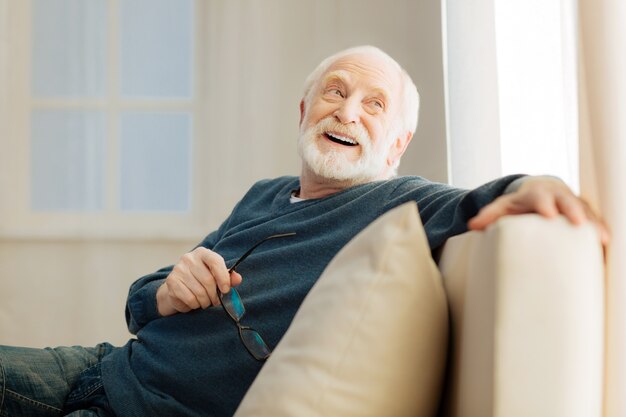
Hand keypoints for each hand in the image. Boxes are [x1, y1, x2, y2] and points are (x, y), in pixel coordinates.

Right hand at [157, 247, 242, 316]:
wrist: (177, 288)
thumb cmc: (201, 281)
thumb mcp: (216, 277)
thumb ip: (228, 278)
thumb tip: (238, 279)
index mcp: (203, 253)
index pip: (215, 262)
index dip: (223, 278)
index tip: (226, 290)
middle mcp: (189, 258)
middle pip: (208, 280)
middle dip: (214, 295)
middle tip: (215, 301)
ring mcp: (178, 269)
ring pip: (199, 292)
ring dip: (205, 302)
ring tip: (205, 302)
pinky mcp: (172, 282)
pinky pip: (190, 298)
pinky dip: (195, 304)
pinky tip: (194, 303)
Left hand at [468, 176, 609, 245]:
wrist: (541, 190)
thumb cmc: (519, 203)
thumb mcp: (502, 207)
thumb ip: (488, 215)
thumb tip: (472, 225)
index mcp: (536, 194)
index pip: (539, 197)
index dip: (544, 204)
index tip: (548, 214)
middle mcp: (558, 196)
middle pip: (567, 201)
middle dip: (573, 211)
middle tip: (578, 223)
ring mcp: (574, 203)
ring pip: (587, 211)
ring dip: (594, 223)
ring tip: (602, 238)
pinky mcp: (585, 213)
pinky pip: (596, 220)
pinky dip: (602, 229)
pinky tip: (608, 244)